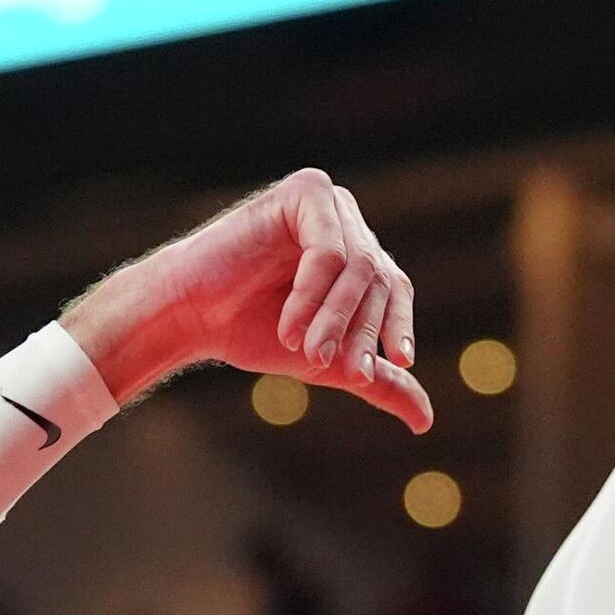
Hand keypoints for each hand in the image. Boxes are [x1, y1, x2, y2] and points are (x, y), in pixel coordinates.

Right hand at [64, 169, 431, 432]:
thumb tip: (425, 420)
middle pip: (378, 280)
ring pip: (356, 268)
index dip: (394, 327)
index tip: (390, 364)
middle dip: (359, 331)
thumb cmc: (249, 331)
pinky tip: (288, 328)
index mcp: (358, 251)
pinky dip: (312, 294)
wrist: (188, 315)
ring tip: (308, 354)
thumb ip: (376, 382)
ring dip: (334, 319)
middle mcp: (347, 221)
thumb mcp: (324, 360)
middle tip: (340, 371)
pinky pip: (328, 251)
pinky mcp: (304, 193)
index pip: (393, 289)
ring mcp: (327, 203)